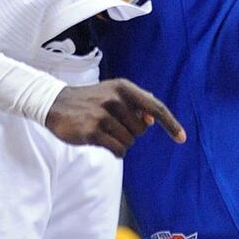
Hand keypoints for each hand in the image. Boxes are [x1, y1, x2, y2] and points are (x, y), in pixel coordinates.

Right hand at [45, 78, 185, 157]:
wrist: (56, 103)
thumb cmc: (89, 100)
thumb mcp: (112, 92)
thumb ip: (135, 102)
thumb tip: (153, 118)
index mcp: (124, 88)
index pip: (155, 107)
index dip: (171, 124)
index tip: (182, 138)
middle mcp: (115, 99)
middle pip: (141, 130)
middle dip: (131, 132)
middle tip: (113, 124)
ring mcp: (103, 115)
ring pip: (129, 142)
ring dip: (120, 142)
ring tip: (104, 131)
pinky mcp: (93, 131)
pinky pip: (118, 150)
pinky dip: (114, 150)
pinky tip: (102, 142)